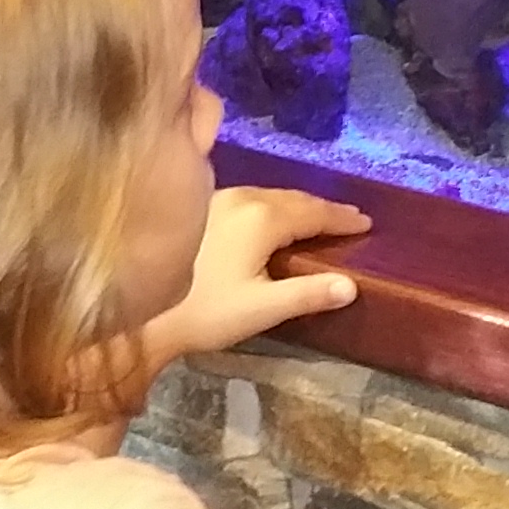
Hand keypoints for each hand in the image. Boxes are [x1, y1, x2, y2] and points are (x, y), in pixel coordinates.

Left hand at [138, 187, 368, 365]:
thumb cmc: (206, 311)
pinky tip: (274, 219)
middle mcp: (242, 199)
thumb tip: (351, 285)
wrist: (143, 312)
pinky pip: (251, 199)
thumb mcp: (262, 309)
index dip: (342, 219)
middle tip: (350, 219)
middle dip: (323, 209)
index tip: (365, 223)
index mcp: (262, 218)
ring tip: (318, 218)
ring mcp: (219, 199)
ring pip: (270, 195)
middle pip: (294, 198)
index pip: (314, 213)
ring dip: (298, 205)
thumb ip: (307, 294)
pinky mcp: (202, 209)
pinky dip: (274, 206)